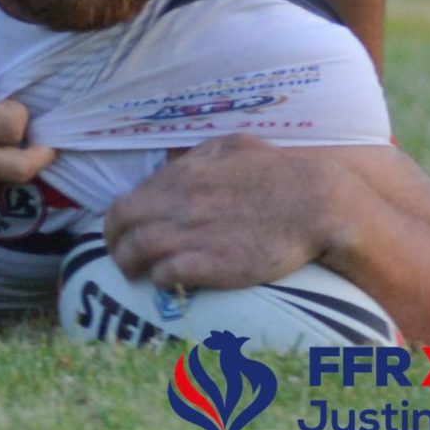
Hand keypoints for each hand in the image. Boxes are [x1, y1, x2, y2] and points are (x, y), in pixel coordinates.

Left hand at [105, 134, 347, 289]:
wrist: (316, 204)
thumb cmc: (279, 172)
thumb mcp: (232, 147)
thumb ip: (199, 155)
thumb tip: (176, 161)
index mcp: (182, 175)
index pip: (127, 200)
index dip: (117, 221)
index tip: (121, 232)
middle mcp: (179, 202)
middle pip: (121, 225)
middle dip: (113, 243)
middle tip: (120, 257)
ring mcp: (193, 232)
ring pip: (136, 251)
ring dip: (129, 266)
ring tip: (134, 275)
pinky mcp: (212, 263)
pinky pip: (166, 273)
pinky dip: (159, 279)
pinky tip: (166, 282)